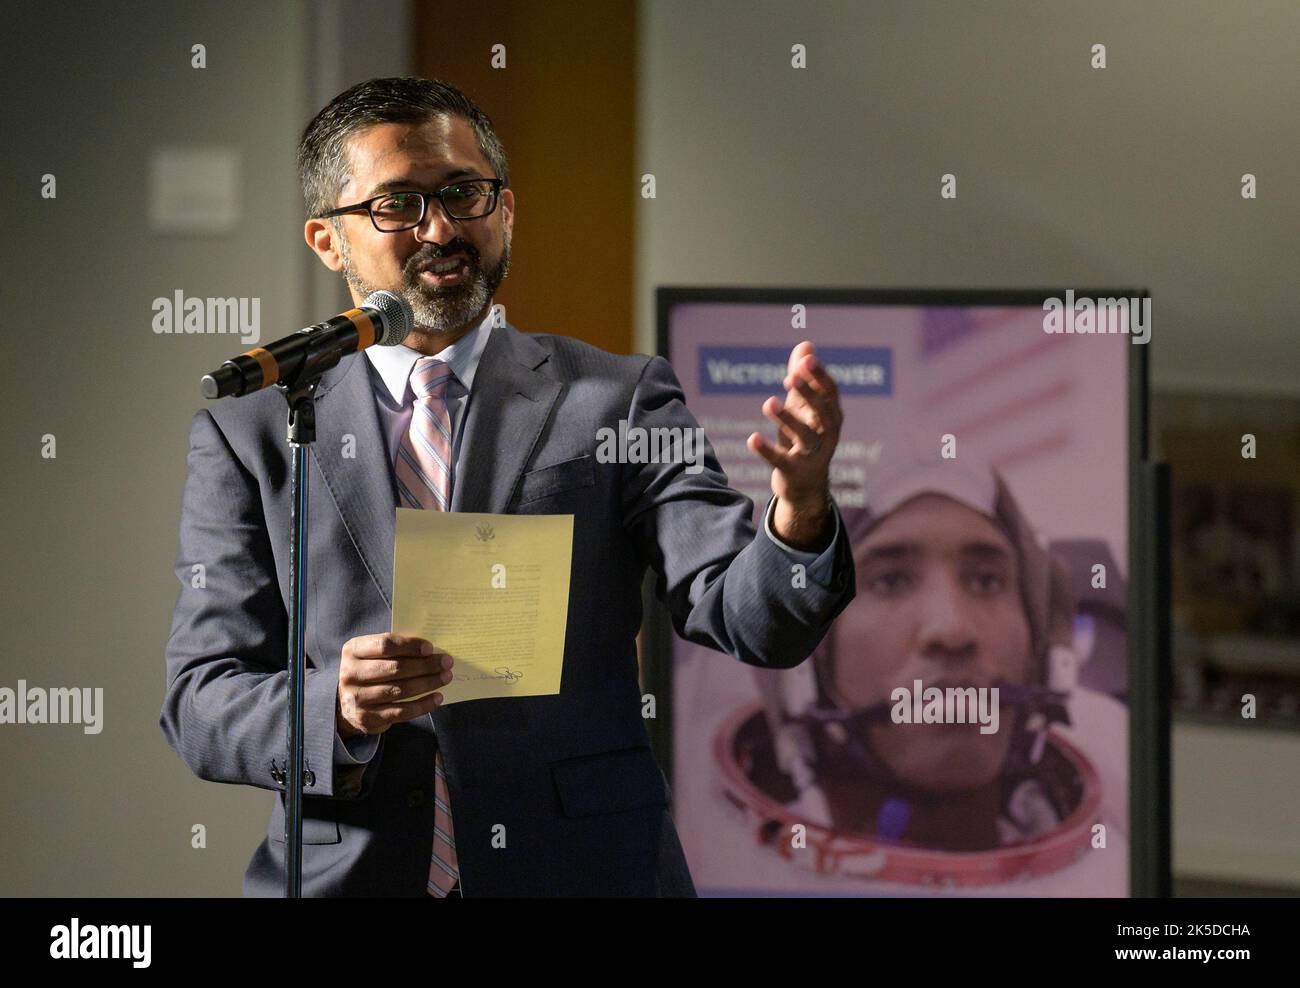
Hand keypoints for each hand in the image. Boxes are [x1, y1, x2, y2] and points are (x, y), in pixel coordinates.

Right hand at [336, 633, 453, 737]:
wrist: (345, 702)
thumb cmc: (368, 670)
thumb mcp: (372, 654)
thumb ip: (394, 649)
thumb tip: (430, 650)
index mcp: (353, 650)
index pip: (385, 645)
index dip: (410, 646)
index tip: (430, 648)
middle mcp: (351, 674)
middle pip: (395, 668)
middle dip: (425, 665)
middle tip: (446, 662)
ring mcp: (357, 698)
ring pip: (400, 690)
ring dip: (427, 683)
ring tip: (445, 677)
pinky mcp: (367, 718)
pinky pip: (401, 712)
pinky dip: (423, 705)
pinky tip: (437, 698)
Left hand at [746, 341, 841, 548]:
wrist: (805, 485)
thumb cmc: (805, 438)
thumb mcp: (803, 408)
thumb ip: (802, 377)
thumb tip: (805, 345)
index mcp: (831, 416)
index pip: (830, 392)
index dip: (818, 377)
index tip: (804, 361)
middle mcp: (828, 434)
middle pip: (822, 412)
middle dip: (808, 394)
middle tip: (791, 377)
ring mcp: (813, 455)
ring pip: (804, 435)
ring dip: (787, 418)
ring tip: (768, 403)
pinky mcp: (795, 471)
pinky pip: (781, 460)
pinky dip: (766, 450)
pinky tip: (751, 438)